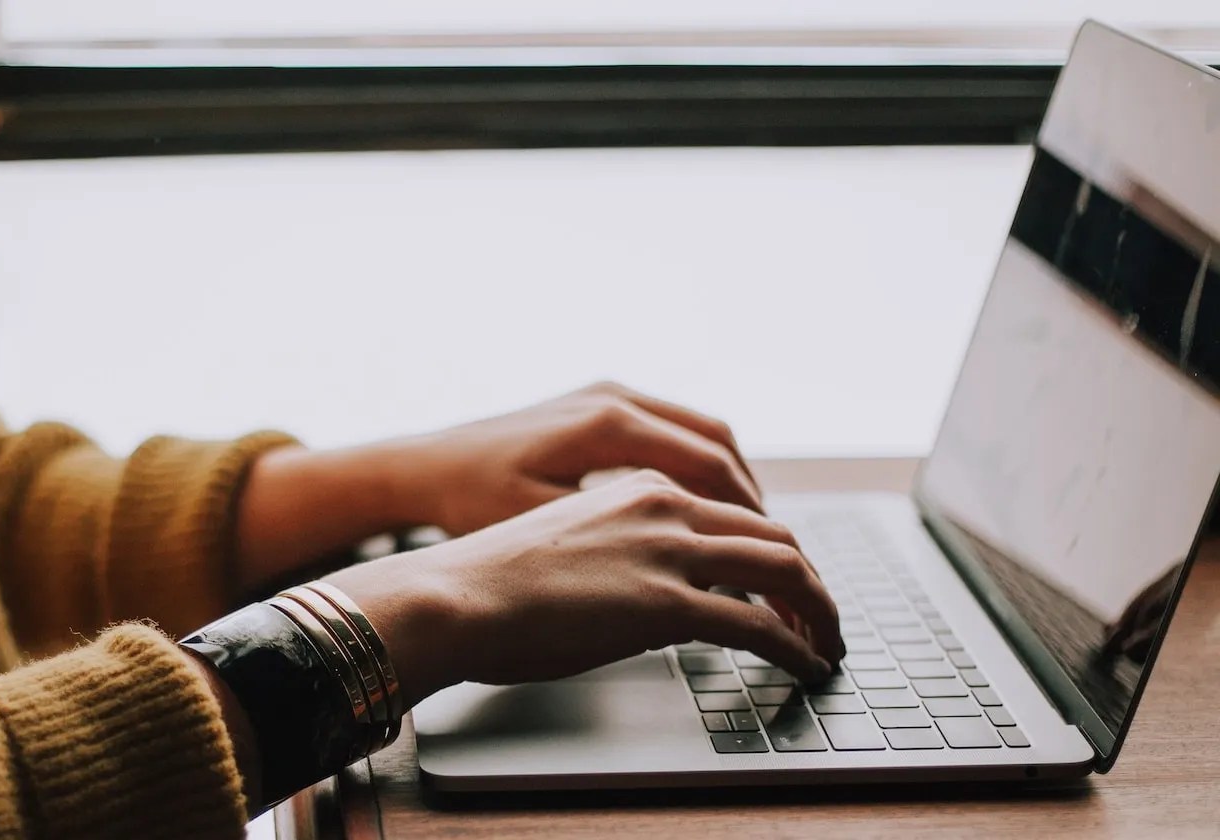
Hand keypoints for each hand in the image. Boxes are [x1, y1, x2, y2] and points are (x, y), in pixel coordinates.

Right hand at [325, 469, 842, 706]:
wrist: (453, 594)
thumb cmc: (490, 578)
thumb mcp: (567, 538)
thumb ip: (620, 547)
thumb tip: (647, 590)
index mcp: (638, 484)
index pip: (734, 508)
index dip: (771, 548)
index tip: (783, 581)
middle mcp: (663, 504)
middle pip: (773, 533)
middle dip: (810, 580)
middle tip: (821, 616)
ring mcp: (667, 550)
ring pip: (783, 569)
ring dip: (817, 610)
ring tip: (826, 643)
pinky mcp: (665, 602)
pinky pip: (759, 625)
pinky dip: (796, 646)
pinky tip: (804, 665)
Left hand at [393, 381, 761, 536]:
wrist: (423, 467)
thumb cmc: (471, 501)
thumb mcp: (543, 525)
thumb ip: (616, 536)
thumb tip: (686, 564)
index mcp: (607, 423)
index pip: (708, 464)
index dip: (747, 514)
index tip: (770, 554)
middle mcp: (614, 397)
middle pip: (715, 441)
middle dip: (749, 496)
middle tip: (773, 546)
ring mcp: (606, 394)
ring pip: (698, 431)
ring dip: (728, 478)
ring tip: (747, 531)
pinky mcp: (596, 403)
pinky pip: (671, 428)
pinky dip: (698, 465)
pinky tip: (701, 507)